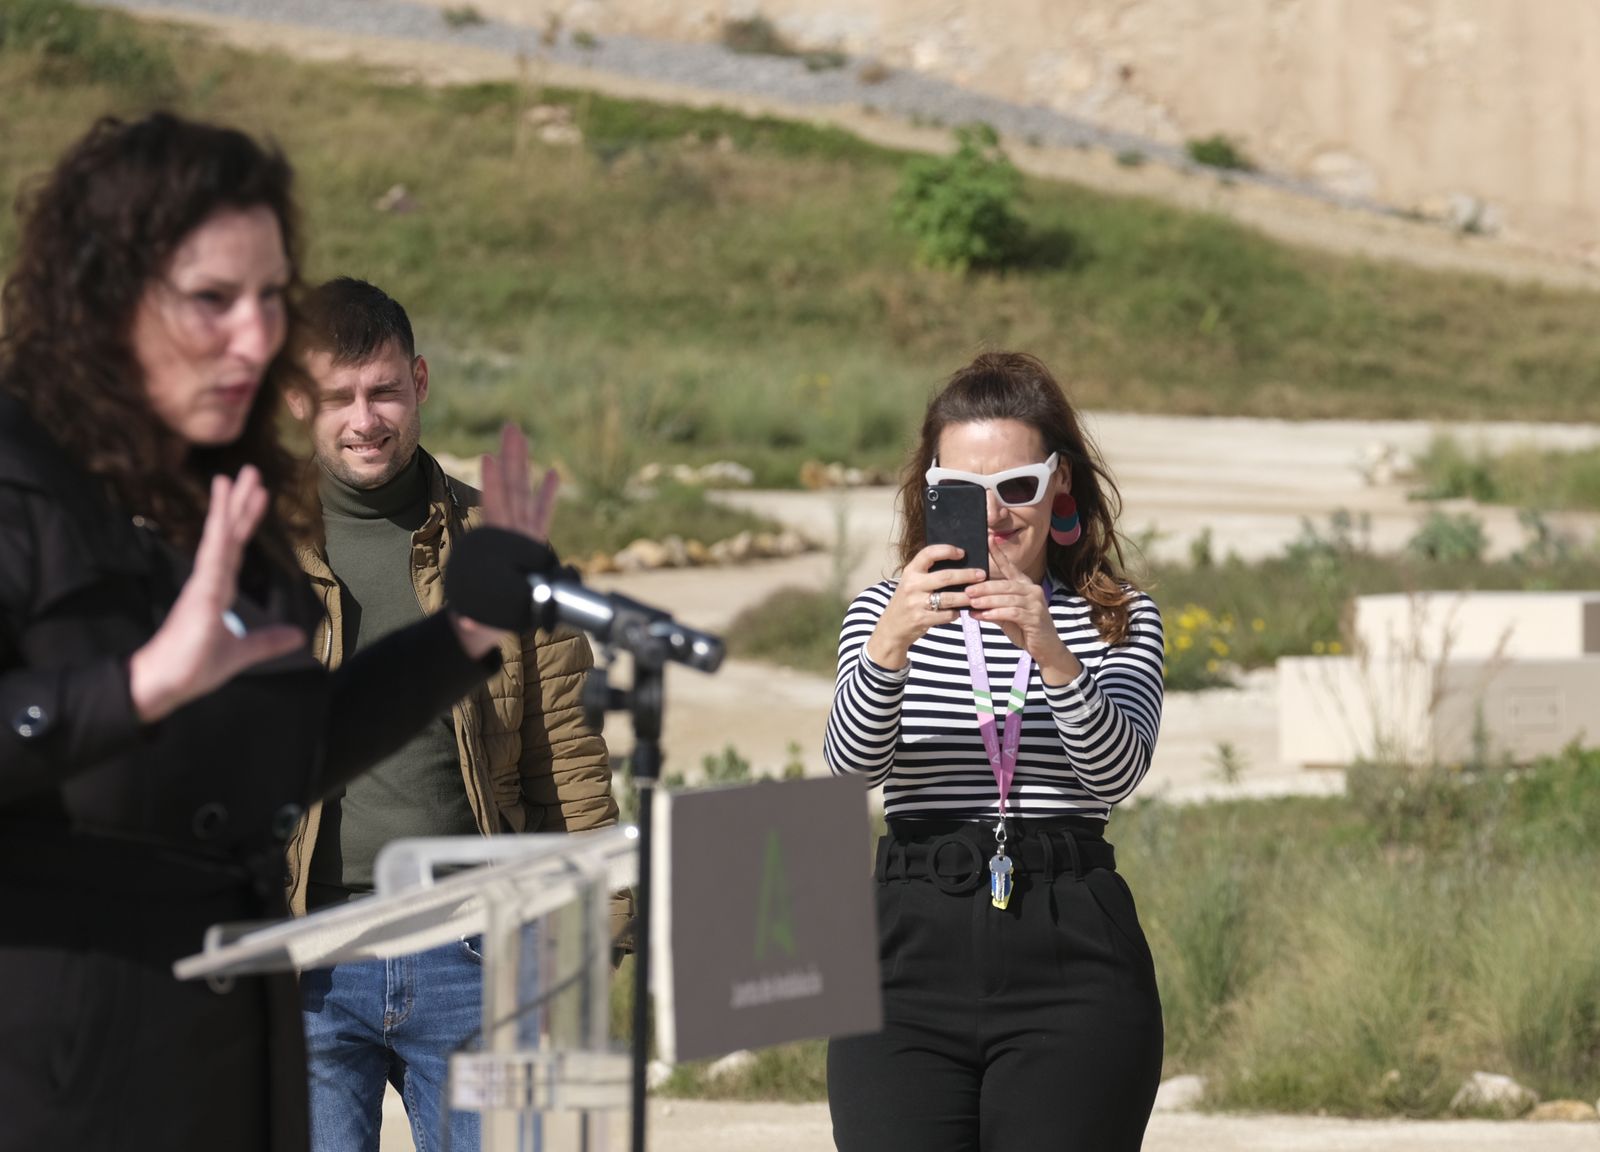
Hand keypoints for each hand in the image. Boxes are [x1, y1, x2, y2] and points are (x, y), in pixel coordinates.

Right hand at [128, 468, 305, 722]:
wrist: (162, 685)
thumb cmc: (193, 668)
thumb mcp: (241, 652)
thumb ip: (267, 642)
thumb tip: (297, 636)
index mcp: (218, 590)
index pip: (236, 548)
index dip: (246, 521)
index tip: (258, 494)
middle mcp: (210, 581)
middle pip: (229, 534)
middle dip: (239, 503)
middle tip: (250, 471)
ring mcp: (203, 585)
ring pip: (220, 539)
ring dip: (228, 508)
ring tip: (233, 477)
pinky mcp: (199, 596)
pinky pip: (213, 561)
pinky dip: (218, 537)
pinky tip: (224, 516)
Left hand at [449, 424, 559, 657]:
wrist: (484, 622)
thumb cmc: (480, 618)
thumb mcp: (476, 621)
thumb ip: (472, 623)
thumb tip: (466, 627)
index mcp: (496, 547)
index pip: (496, 510)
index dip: (494, 485)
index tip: (489, 459)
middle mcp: (509, 535)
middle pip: (512, 490)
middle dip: (511, 459)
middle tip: (510, 428)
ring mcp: (521, 536)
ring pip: (525, 494)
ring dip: (524, 465)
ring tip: (523, 438)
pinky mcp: (532, 543)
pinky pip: (542, 514)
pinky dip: (547, 495)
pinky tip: (552, 474)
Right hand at [864, 545, 986, 669]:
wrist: (891, 628)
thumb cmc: (907, 602)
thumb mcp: (911, 583)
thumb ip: (928, 574)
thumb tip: (959, 565)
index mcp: (910, 571)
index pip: (929, 553)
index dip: (947, 550)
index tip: (962, 553)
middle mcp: (912, 585)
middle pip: (946, 576)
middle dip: (967, 575)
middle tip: (982, 575)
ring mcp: (916, 603)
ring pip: (949, 598)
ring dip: (966, 597)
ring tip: (977, 595)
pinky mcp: (922, 619)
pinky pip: (947, 615)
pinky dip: (956, 613)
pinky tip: (958, 612)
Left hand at [967, 548, 1081, 684]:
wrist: (1046, 648)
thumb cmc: (1025, 629)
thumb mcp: (1006, 615)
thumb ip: (992, 606)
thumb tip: (971, 601)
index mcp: (1025, 585)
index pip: (1010, 567)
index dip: (999, 553)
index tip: (988, 539)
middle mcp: (1032, 590)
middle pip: (1005, 584)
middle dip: (984, 586)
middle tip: (967, 589)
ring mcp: (1035, 604)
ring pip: (1007, 598)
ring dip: (987, 600)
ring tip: (971, 602)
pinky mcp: (1035, 618)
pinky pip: (1012, 612)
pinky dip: (995, 613)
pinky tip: (982, 616)